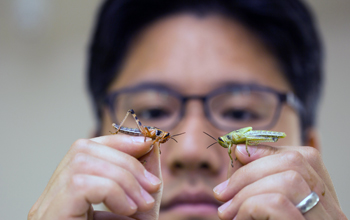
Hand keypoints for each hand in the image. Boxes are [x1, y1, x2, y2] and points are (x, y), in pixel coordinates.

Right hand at [28, 134, 162, 219]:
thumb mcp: (136, 211)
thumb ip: (142, 182)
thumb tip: (151, 149)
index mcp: (68, 190)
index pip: (86, 147)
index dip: (118, 140)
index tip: (147, 144)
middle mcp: (51, 196)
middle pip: (83, 150)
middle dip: (126, 162)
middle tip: (152, 185)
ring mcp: (46, 207)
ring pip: (83, 163)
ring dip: (123, 178)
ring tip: (141, 203)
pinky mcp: (49, 216)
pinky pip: (81, 185)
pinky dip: (112, 190)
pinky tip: (127, 209)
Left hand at [213, 144, 346, 219]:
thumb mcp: (260, 213)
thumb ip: (256, 186)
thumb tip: (241, 150)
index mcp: (323, 207)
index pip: (305, 158)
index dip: (268, 150)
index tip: (238, 155)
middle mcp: (334, 216)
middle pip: (296, 162)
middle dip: (250, 170)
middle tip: (221, 193)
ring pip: (288, 179)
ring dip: (245, 190)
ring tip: (226, 212)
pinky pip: (277, 203)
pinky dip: (249, 206)